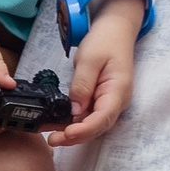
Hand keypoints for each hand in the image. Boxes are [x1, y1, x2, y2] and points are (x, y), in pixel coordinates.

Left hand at [59, 2, 140, 146]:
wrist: (116, 29)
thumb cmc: (106, 40)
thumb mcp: (90, 59)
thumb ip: (82, 85)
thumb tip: (74, 111)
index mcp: (118, 91)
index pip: (103, 118)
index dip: (84, 130)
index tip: (66, 134)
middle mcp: (116, 101)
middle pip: (97, 127)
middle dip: (76, 136)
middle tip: (52, 140)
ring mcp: (109, 101)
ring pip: (92, 124)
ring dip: (73, 132)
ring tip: (51, 136)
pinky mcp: (100, 99)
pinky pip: (88, 116)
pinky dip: (74, 122)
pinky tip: (58, 124)